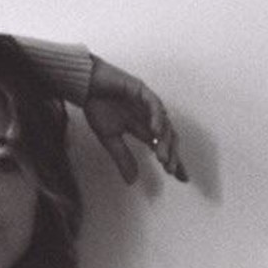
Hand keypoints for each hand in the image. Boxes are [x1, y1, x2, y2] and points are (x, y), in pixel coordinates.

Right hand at [83, 56, 187, 184]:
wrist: (84, 85)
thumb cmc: (97, 106)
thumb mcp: (110, 139)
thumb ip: (123, 158)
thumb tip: (132, 181)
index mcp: (143, 127)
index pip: (164, 146)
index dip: (174, 160)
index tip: (182, 178)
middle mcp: (149, 115)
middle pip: (169, 137)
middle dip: (173, 154)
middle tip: (171, 170)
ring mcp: (147, 102)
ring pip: (164, 123)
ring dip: (165, 141)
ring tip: (162, 158)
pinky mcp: (141, 89)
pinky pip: (154, 105)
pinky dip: (157, 118)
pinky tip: (155, 132)